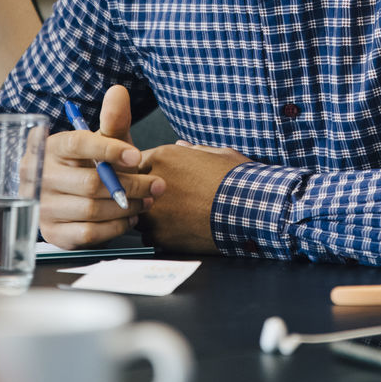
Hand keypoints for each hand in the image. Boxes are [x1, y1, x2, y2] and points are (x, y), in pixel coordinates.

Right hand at [39, 86, 165, 248]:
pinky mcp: (51, 233)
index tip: (137, 156)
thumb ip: (114, 119)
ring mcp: (43, 207)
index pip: (78, 144)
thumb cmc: (93, 163)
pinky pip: (88, 233)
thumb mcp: (104, 141)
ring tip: (148, 200)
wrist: (74, 195)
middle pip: (90, 182)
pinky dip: (115, 227)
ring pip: (92, 209)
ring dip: (127, 206)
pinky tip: (130, 217)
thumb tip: (118, 91)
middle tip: (157, 185)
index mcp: (52, 146)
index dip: (109, 149)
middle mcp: (40, 176)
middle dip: (131, 184)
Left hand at [137, 141, 251, 253]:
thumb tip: (182, 146)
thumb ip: (193, 150)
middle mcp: (152, 183)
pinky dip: (160, 234)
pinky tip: (180, 229)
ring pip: (139, 213)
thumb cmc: (236, 179)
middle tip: (168, 197)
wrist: (248, 210)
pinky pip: (149, 235)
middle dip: (144, 193)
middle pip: (133, 188)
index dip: (146, 171)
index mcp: (164, 157)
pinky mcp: (160, 236)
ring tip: (176, 215)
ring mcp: (154, 211)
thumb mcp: (218, 154)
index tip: (156, 178)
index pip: (137, 163)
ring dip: (151, 214)